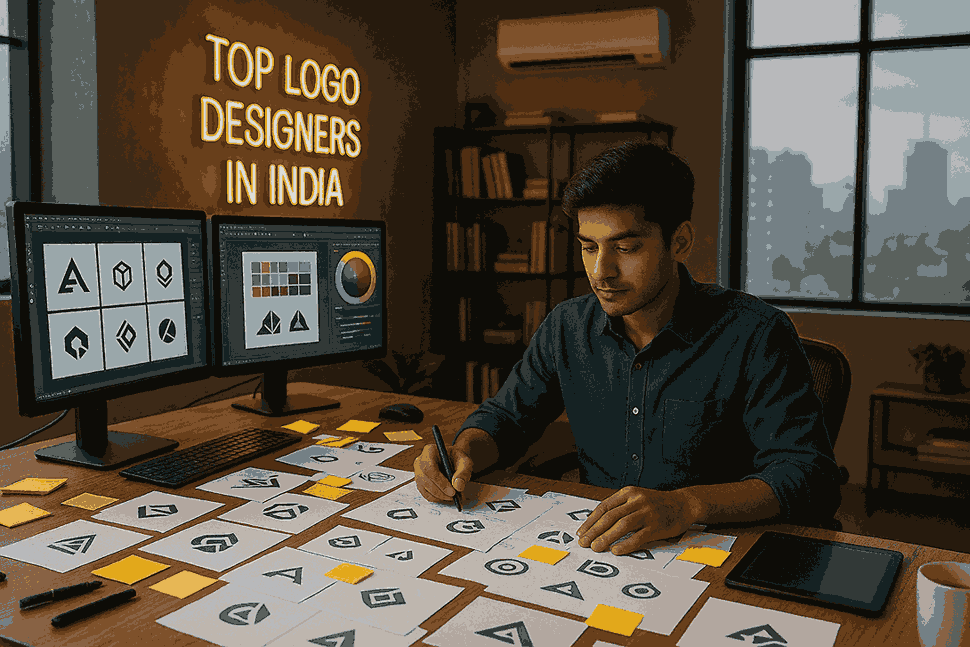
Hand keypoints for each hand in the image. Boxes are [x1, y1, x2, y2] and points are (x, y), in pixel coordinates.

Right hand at [413, 440, 473, 502]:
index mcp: (429, 451)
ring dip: (438, 496)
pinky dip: (435, 498)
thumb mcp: (465, 462)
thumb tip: (458, 486)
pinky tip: (446, 496)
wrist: (453, 460)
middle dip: (440, 491)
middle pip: (425, 479)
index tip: (452, 491)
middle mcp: (420, 461)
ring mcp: (417, 472)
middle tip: (453, 496)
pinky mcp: (419, 482)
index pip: (429, 467)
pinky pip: (424, 493)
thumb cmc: (458, 459)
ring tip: (452, 496)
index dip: (440, 481)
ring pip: (424, 488)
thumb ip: (464, 473)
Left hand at [577, 486, 698, 554]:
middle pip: (610, 516)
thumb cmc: (656, 504)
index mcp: (629, 493)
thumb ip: (620, 507)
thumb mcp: (636, 498)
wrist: (684, 504)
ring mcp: (647, 513)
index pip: (604, 507)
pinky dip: (626, 544)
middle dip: (594, 531)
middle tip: (583, 543)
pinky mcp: (657, 526)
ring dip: (606, 537)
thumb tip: (597, 524)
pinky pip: (639, 536)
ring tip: (596, 548)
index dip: (591, 520)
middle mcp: (637, 500)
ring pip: (622, 525)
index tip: (581, 532)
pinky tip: (616, 550)